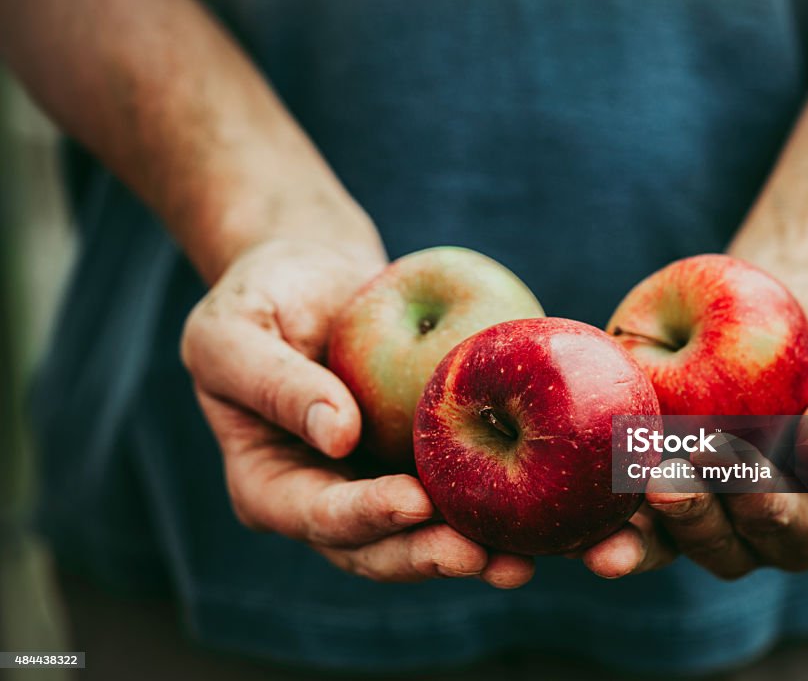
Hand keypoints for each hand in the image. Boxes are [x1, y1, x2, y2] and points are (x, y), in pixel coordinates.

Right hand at [181, 238, 534, 586]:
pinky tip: (542, 514)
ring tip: (521, 562)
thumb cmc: (260, 297)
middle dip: (428, 555)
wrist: (314, 277)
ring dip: (472, 552)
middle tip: (481, 556)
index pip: (316, 514)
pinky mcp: (423, 462)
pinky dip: (498, 508)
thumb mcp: (233, 332)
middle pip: (377, 547)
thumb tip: (337, 434)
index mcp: (270, 486)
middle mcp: (327, 499)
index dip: (364, 515)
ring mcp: (378, 485)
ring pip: (425, 535)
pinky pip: (460, 490)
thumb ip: (274, 383)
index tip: (412, 501)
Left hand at [581, 267, 807, 579]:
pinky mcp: (641, 463)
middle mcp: (746, 518)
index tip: (741, 464)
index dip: (767, 510)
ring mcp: (690, 496)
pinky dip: (597, 502)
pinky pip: (616, 500)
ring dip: (638, 529)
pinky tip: (575, 487)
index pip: (791, 533)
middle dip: (694, 518)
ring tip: (619, 497)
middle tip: (667, 478)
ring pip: (663, 538)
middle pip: (721, 548)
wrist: (783, 294)